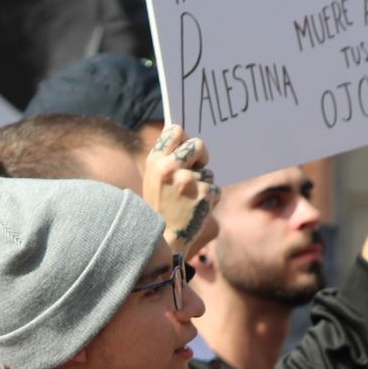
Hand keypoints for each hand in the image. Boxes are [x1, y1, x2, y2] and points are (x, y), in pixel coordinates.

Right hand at [144, 125, 219, 257]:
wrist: (163, 237)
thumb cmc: (160, 205)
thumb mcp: (153, 178)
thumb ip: (166, 157)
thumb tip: (182, 134)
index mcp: (155, 162)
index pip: (175, 131)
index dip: (183, 138)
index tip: (184, 150)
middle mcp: (170, 168)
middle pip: (198, 144)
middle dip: (201, 156)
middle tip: (196, 169)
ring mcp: (187, 181)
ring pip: (208, 172)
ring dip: (203, 183)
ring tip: (187, 199)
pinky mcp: (204, 194)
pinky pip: (214, 189)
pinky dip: (208, 198)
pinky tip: (195, 208)